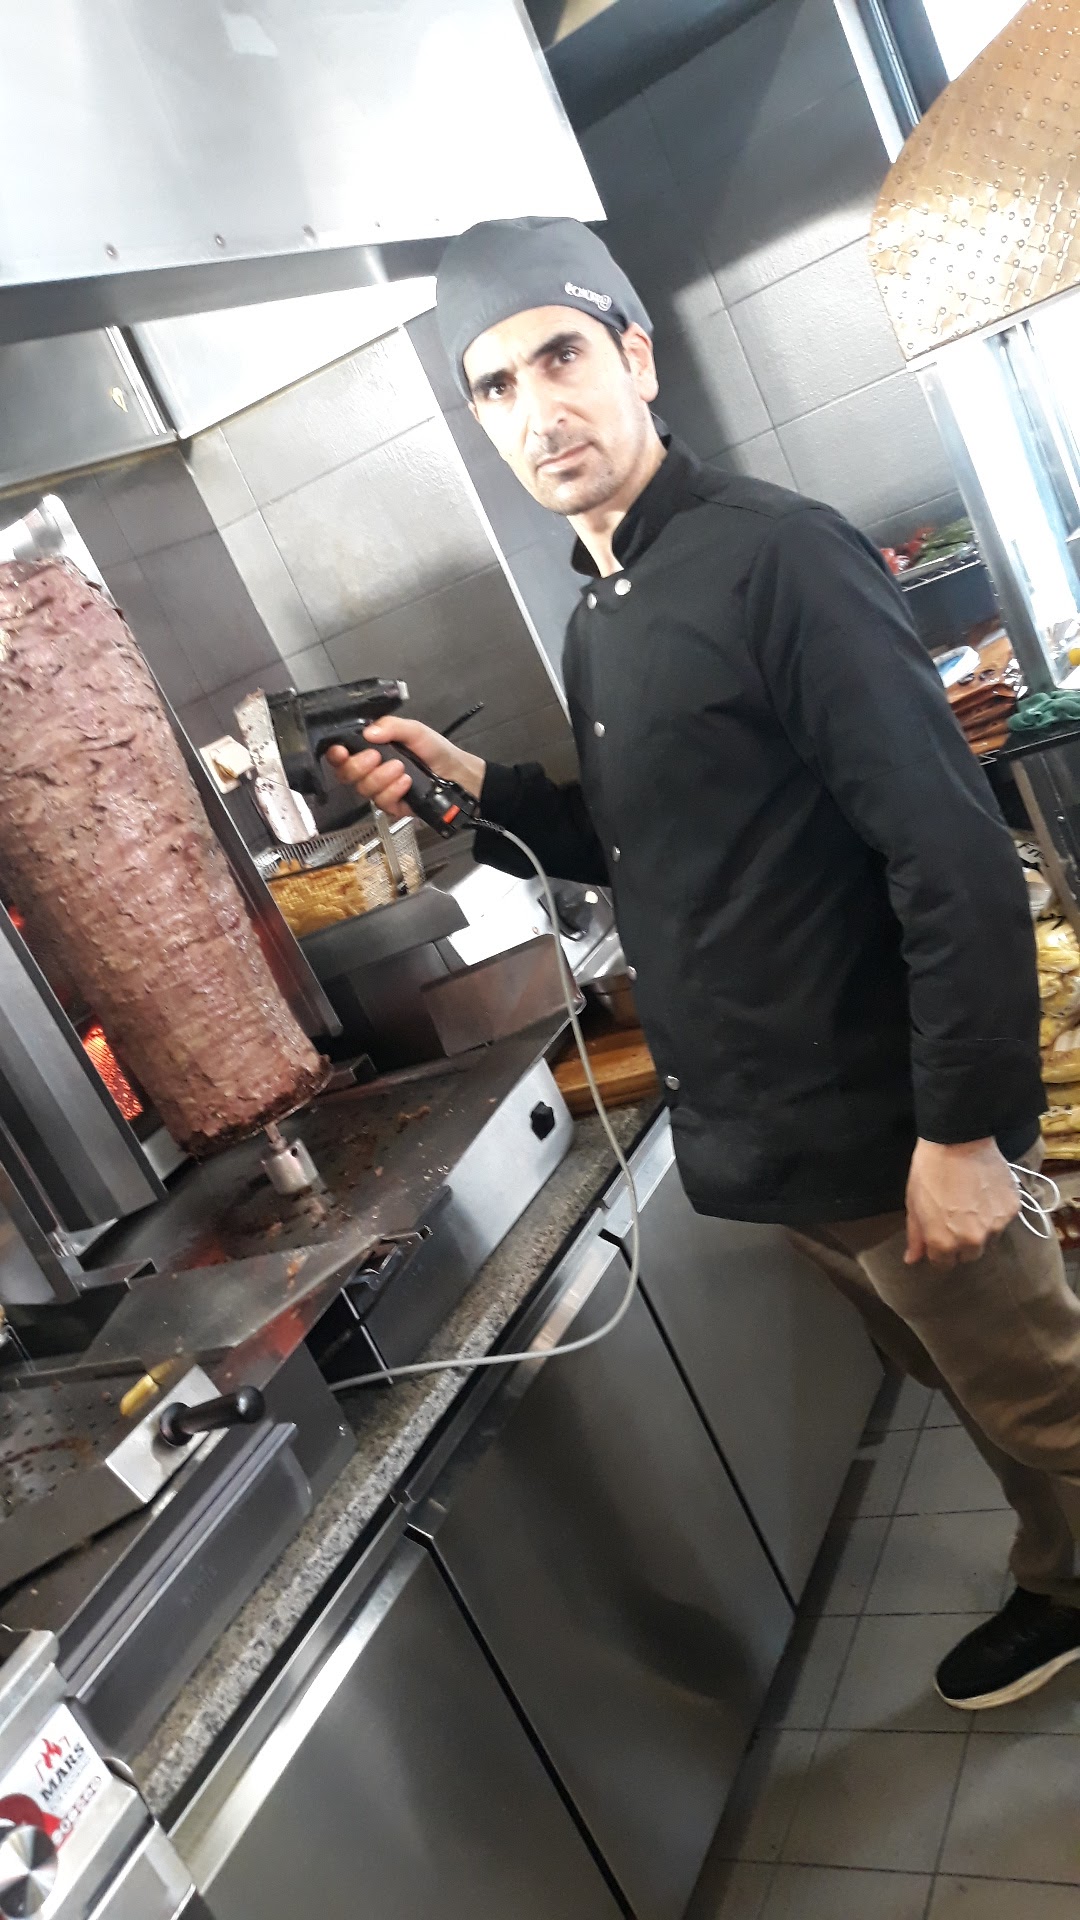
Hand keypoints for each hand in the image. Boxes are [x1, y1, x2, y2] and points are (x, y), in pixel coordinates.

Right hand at [326, 716, 485, 822]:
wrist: (458, 773)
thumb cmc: (435, 749)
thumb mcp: (415, 730)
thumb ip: (392, 727)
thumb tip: (368, 733)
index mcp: (370, 749)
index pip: (342, 754)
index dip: (336, 755)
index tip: (341, 751)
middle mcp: (371, 770)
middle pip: (347, 774)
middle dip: (359, 765)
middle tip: (377, 757)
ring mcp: (381, 790)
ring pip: (364, 789)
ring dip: (381, 777)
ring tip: (402, 769)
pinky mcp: (392, 806)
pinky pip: (382, 802)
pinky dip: (393, 791)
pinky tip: (407, 782)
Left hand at [905, 1137, 1019, 1268]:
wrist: (958, 1141)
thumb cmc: (929, 1171)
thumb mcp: (914, 1204)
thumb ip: (916, 1236)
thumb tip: (912, 1260)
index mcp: (944, 1243)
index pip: (944, 1264)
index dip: (940, 1251)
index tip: (939, 1236)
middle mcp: (972, 1241)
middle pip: (969, 1255)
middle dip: (961, 1243)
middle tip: (956, 1219)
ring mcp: (995, 1226)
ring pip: (989, 1240)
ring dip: (981, 1229)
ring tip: (972, 1204)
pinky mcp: (1012, 1210)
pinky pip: (1003, 1220)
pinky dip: (996, 1212)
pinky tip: (986, 1193)